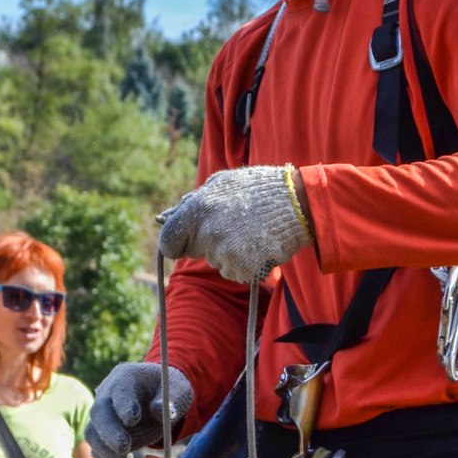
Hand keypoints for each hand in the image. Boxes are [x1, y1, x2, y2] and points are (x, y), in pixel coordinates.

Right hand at [86, 364, 193, 457]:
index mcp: (126, 377)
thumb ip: (171, 398)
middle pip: (99, 413)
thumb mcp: (178, 389)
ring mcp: (101, 416)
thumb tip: (159, 411)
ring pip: (93, 434)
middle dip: (110, 432)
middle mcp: (107, 395)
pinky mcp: (102, 435)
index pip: (120, 390)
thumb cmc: (167, 391)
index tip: (133, 419)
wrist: (157, 396)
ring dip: (107, 452)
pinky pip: (97, 450)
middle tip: (124, 447)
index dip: (124, 405)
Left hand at [158, 166, 311, 284]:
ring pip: (216, 262)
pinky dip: (244, 263)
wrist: (296, 203)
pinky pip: (234, 272)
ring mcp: (224, 253)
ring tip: (250, 231)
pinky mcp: (241, 269)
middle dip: (206, 243)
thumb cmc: (256, 189)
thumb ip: (188, 204)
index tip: (188, 240)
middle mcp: (206, 233)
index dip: (177, 242)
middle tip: (233, 226)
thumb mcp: (220, 185)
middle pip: (194, 252)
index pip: (168, 242)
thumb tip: (161, 218)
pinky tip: (258, 244)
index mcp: (196, 210)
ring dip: (228, 252)